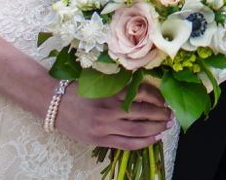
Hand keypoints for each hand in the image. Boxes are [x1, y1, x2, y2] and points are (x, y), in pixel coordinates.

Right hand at [54, 82, 175, 149]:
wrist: (54, 103)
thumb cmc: (78, 89)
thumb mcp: (101, 82)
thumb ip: (121, 86)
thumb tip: (147, 92)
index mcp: (111, 91)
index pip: (143, 93)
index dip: (158, 97)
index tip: (165, 100)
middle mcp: (110, 109)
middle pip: (144, 112)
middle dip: (161, 114)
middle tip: (171, 114)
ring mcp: (105, 126)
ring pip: (138, 129)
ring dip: (156, 128)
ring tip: (167, 125)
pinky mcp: (100, 139)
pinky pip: (127, 144)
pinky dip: (143, 142)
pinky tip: (155, 138)